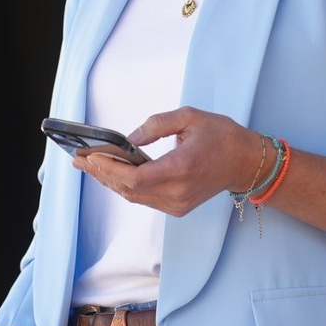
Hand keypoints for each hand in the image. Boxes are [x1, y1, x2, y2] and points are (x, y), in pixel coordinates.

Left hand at [72, 106, 258, 216]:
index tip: (89, 157)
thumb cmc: (221, 136)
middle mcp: (178, 192)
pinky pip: (145, 200)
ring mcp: (178, 204)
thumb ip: (156, 125)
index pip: (135, 178)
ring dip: (111, 181)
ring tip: (90, 166)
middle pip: (129, 190)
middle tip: (79, 160)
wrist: (245, 163)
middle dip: (101, 174)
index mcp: (181, 168)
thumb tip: (129, 139)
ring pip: (134, 197)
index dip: (109, 169)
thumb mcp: (190, 117)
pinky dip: (126, 187)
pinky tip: (113, 174)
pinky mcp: (178, 208)